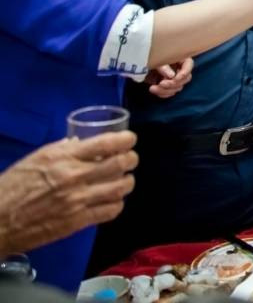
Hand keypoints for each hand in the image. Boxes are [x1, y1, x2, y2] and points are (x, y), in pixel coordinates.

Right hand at [0, 133, 137, 256]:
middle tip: (130, 159)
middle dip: (131, 159)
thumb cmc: (13, 186)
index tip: (130, 140)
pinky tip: (113, 200)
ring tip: (124, 180)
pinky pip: (111, 211)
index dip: (125, 140)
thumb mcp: (36, 158)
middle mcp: (74, 177)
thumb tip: (82, 143)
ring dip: (127, 182)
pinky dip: (117, 203)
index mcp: (63, 157)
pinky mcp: (78, 221)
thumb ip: (62, 150)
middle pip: (120, 164)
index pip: (106, 144)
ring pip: (120, 188)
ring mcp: (78, 200)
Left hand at [144, 58, 193, 97]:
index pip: (189, 65)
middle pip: (185, 79)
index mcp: (179, 58)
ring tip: (153, 88)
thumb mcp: (156, 59)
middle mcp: (179, 69)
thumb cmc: (148, 56)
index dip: (184, 73)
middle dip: (173, 84)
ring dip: (166, 90)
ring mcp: (173, 78)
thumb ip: (164, 66)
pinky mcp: (166, 86)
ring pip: (177, 88)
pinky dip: (162, 93)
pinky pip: (170, 93)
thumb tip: (171, 75)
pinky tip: (153, 89)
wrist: (136, 63)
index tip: (175, 78)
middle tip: (161, 83)